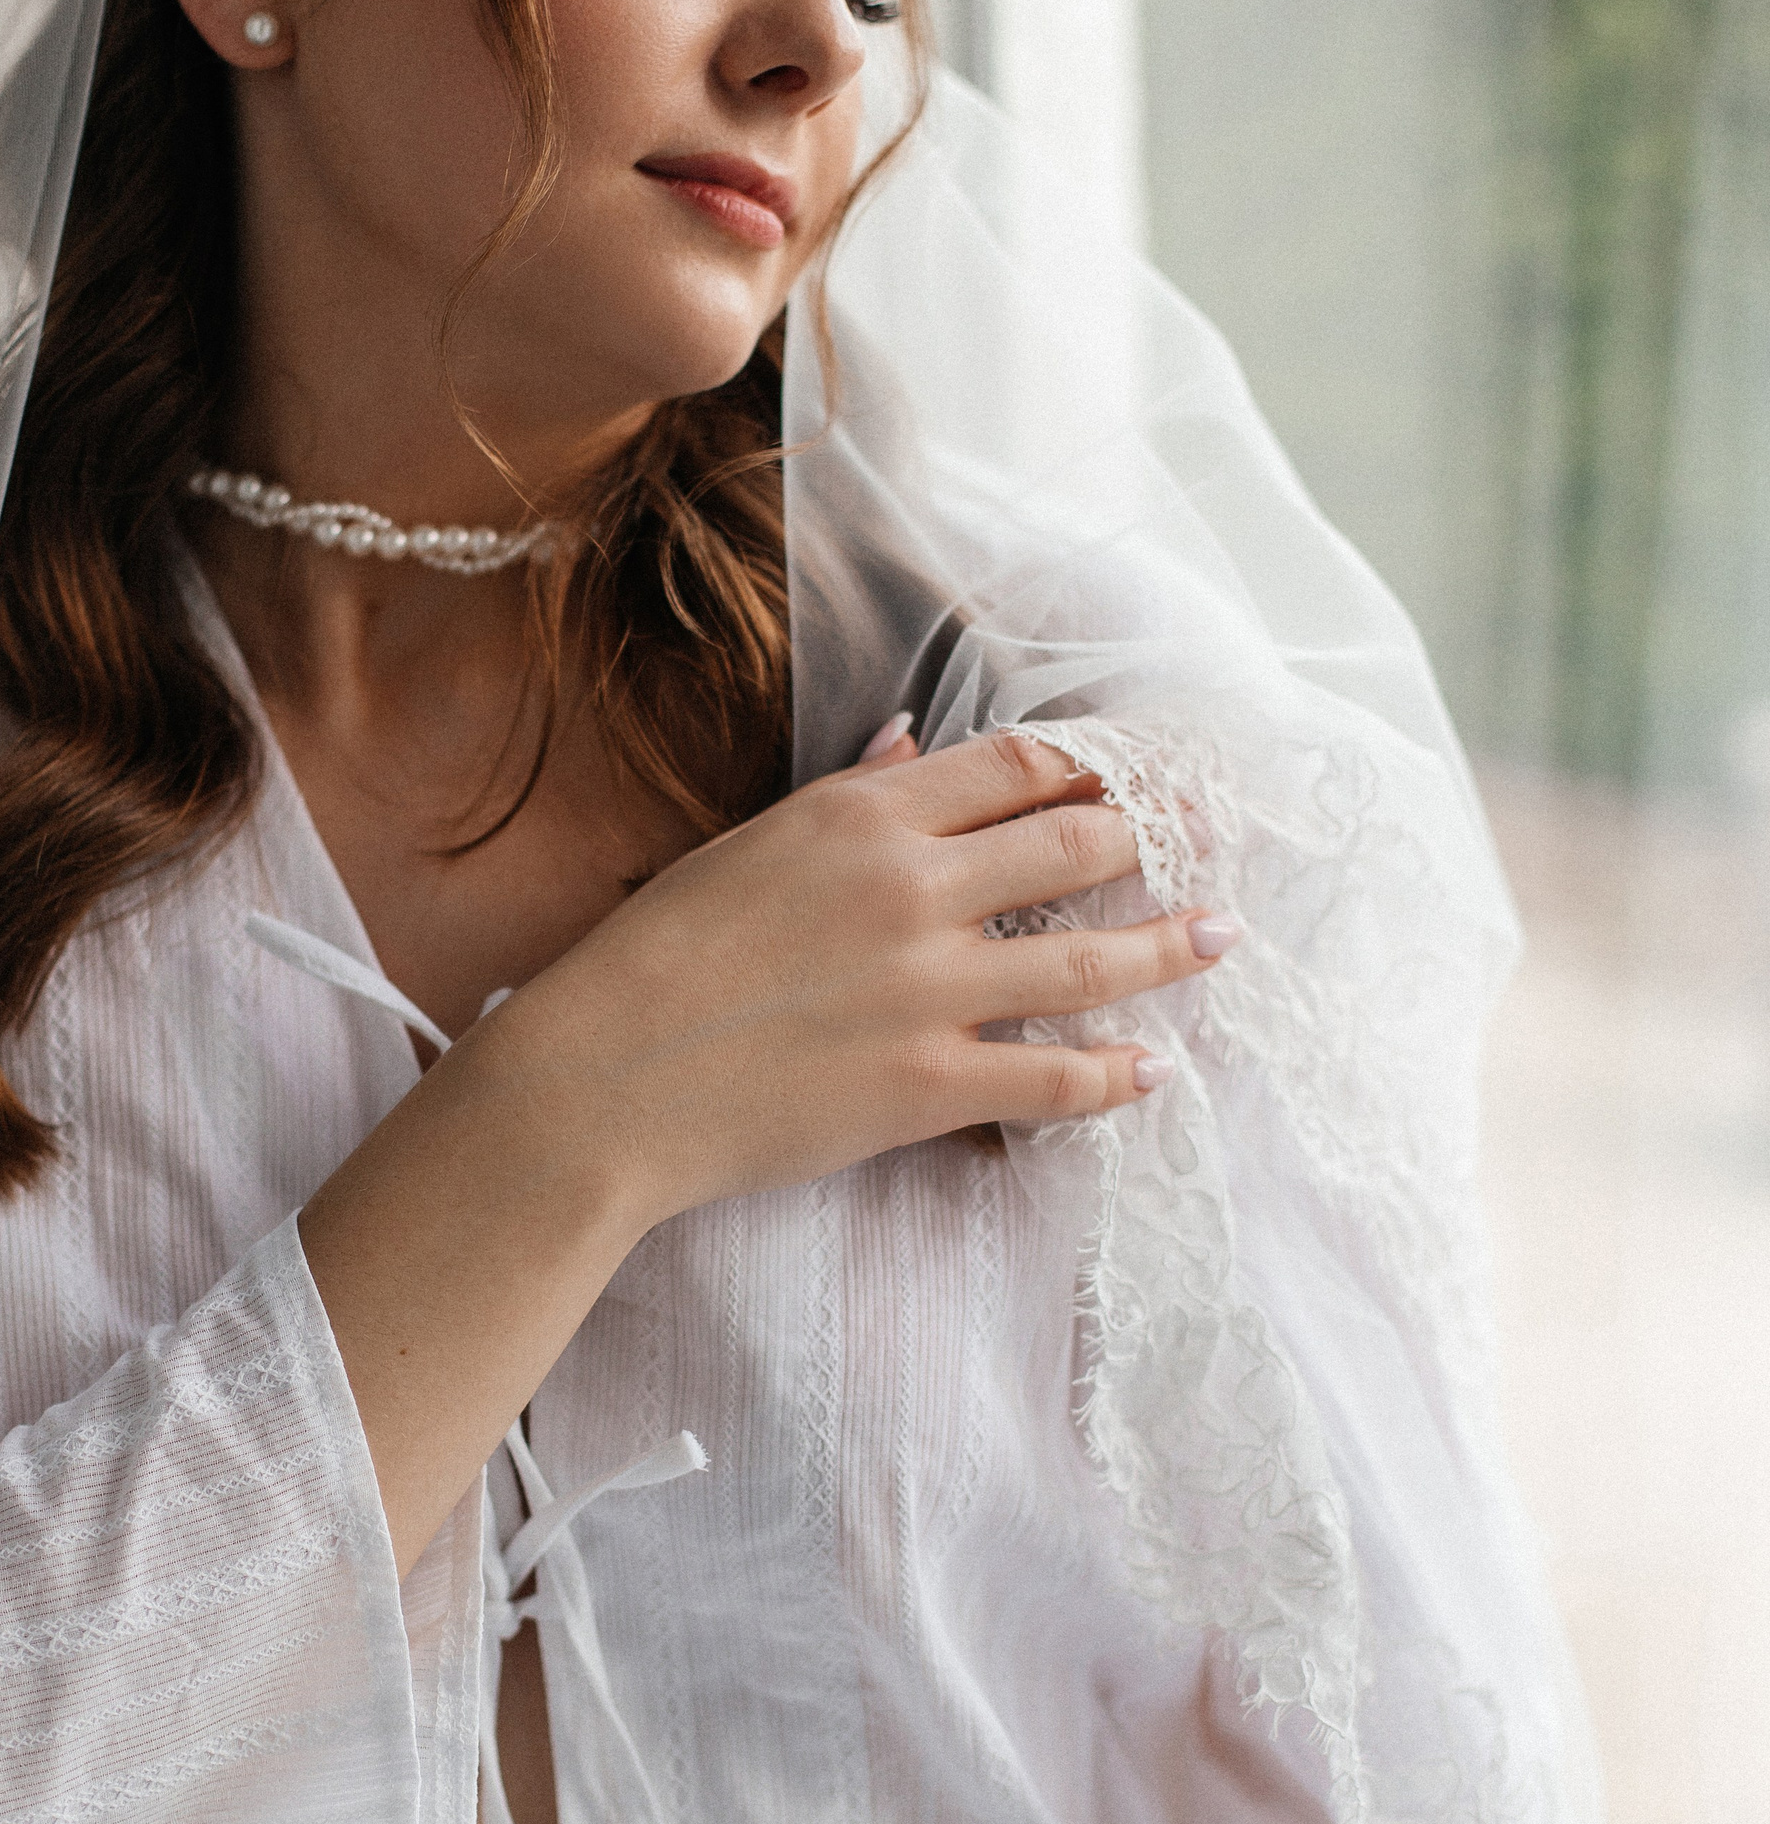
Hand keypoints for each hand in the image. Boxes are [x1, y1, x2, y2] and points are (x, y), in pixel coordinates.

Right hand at [302, 729, 1238, 1569]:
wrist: (601, 1082)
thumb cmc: (654, 961)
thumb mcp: (746, 848)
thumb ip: (846, 796)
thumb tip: (909, 740)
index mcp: (862, 818)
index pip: (1016, 765)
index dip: (1094, 762)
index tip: (1141, 767)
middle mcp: (912, 887)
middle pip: (1075, 839)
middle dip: (1159, 830)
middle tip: (1217, 830)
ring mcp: (929, 988)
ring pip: (1090, 952)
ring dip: (1170, 942)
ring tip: (1222, 933)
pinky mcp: (931, 1083)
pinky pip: (1058, 1074)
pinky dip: (1117, 1071)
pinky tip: (1154, 1066)